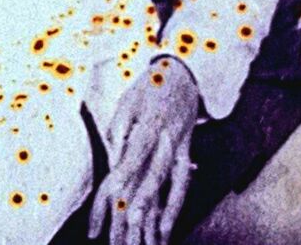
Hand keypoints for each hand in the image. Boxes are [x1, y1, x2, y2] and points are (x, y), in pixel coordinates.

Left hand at [88, 58, 198, 244]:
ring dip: (161, 210)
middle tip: (130, 221)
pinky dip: (175, 205)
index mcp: (150, 121)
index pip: (136, 151)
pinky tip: (166, 227)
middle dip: (143, 198)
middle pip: (154, 172)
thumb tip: (113, 157)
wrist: (183, 72)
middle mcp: (168, 137)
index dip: (126, 172)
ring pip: (171, 181)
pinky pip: (183, 182)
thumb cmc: (150, 86)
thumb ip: (120, 128)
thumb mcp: (129, 99)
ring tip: (151, 237)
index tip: (114, 190)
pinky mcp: (187, 151)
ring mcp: (180, 145)